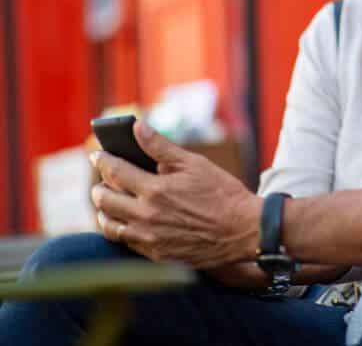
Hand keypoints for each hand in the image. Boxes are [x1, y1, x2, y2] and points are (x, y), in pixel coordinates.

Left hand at [90, 120, 261, 268]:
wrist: (244, 231)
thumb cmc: (223, 194)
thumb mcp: (195, 164)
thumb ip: (161, 147)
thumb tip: (138, 126)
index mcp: (155, 190)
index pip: (114, 172)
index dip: (102, 160)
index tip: (97, 155)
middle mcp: (146, 216)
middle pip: (104, 200)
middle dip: (99, 186)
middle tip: (102, 180)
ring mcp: (149, 238)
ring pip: (109, 225)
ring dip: (104, 211)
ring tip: (109, 202)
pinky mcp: (156, 255)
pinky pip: (125, 242)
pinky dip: (119, 229)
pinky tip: (126, 222)